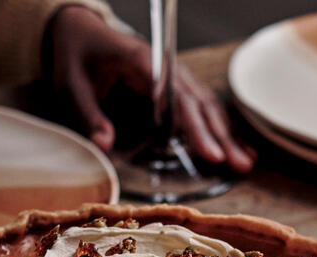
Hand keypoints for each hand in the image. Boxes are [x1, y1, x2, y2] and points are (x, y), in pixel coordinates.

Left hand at [45, 5, 254, 171]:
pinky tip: (238, 147)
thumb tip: (104, 144)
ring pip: (208, 107)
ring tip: (246, 162)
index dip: (197, 128)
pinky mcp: (176, 89)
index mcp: (143, 64)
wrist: (80, 32)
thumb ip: (88, 114)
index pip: (178, 100)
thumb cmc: (75, 56)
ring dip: (228, 135)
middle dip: (223, 136)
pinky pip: (203, 109)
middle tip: (241, 165)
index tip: (212, 154)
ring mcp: (174, 78)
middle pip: (201, 105)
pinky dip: (221, 128)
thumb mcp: (70, 84)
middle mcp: (166, 70)